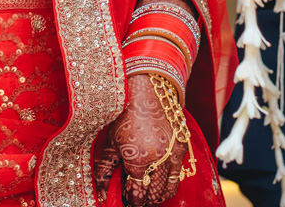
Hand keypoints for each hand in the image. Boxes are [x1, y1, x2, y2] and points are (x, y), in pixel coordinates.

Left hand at [93, 75, 191, 206]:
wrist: (146, 89)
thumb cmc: (123, 114)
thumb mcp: (109, 142)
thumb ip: (104, 170)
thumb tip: (102, 195)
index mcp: (137, 160)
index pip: (137, 193)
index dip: (131, 199)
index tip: (127, 198)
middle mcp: (158, 160)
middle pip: (154, 194)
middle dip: (145, 199)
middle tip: (137, 197)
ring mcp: (172, 154)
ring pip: (169, 188)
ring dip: (159, 194)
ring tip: (149, 192)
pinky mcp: (182, 147)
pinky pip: (179, 174)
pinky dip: (170, 182)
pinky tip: (160, 180)